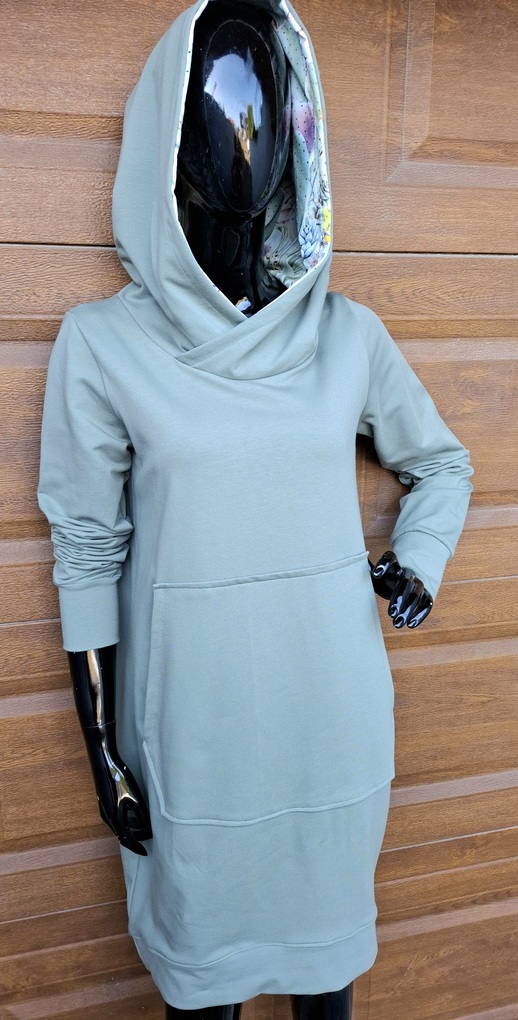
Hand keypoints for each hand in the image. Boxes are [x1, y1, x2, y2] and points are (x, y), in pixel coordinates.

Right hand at [91, 741, 152, 855]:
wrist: (104, 763)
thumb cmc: (120, 779)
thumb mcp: (135, 798)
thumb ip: (141, 815)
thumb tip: (148, 829)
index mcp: (114, 818)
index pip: (126, 839)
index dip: (137, 846)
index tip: (146, 852)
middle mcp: (107, 817)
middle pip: (121, 835)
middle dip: (134, 839)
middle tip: (146, 839)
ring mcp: (104, 810)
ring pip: (118, 826)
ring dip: (129, 830)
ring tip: (142, 829)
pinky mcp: (104, 802)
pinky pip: (115, 819)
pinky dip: (124, 822)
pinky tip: (132, 816)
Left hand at [369, 550, 432, 628]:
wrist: (412, 577)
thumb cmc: (387, 579)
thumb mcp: (376, 576)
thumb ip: (366, 575)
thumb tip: (349, 569)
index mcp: (395, 564)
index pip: (391, 559)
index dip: (384, 565)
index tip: (376, 573)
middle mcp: (408, 572)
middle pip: (406, 582)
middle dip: (398, 597)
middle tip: (390, 613)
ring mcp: (419, 584)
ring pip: (417, 594)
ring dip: (408, 609)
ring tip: (396, 624)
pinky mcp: (427, 595)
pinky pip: (427, 604)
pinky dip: (420, 614)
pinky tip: (410, 625)